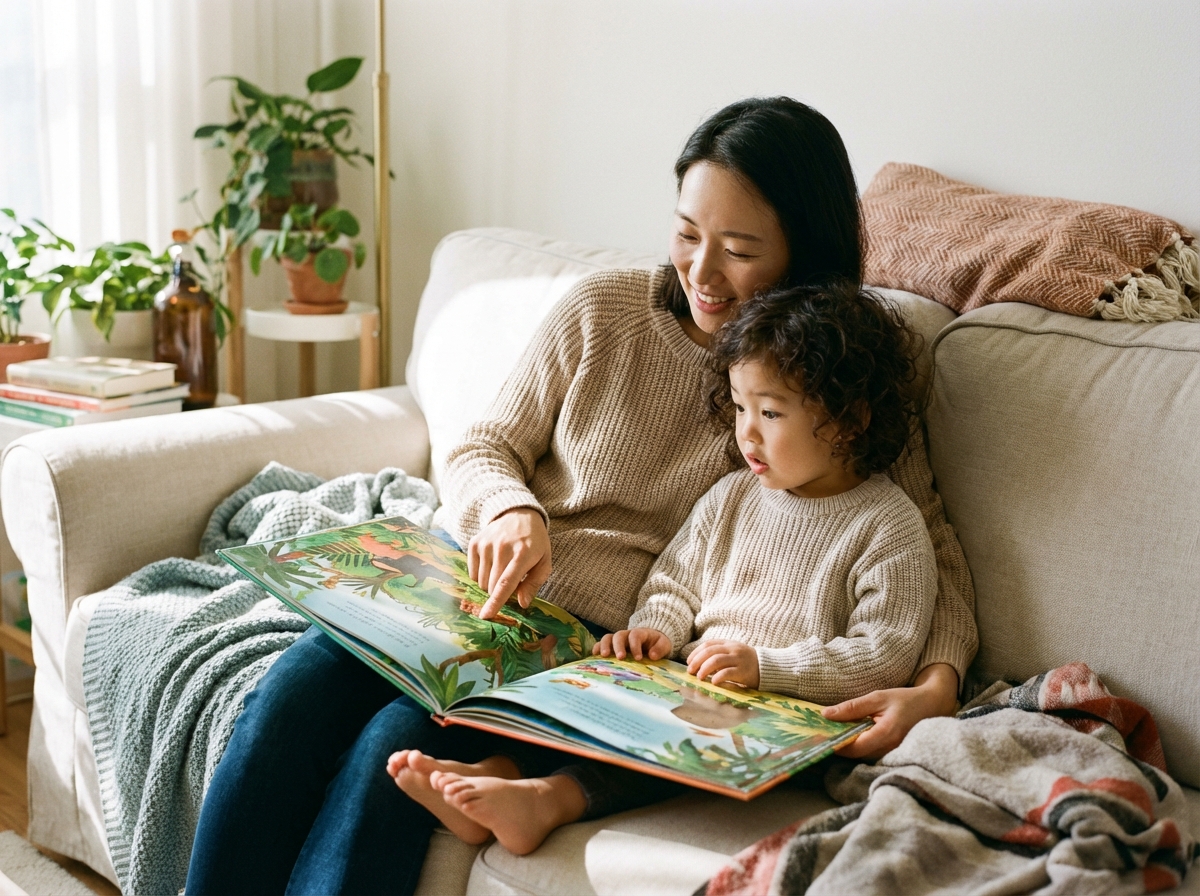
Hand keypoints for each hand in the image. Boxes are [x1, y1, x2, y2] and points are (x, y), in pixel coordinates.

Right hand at [468, 507, 551, 618]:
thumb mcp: (544, 561)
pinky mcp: (474, 543)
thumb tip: (522, 603)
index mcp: (523, 554)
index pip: (506, 582)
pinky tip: (492, 563)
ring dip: (491, 584)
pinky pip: (472, 573)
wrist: (518, 514)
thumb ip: (535, 583)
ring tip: (502, 569)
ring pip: (481, 582)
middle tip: (511, 581)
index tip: (486, 615)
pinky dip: (482, 575)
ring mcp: (486, 544)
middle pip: (492, 586)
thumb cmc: (534, 543)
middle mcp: (502, 548)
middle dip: (499, 593)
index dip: (496, 601)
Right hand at [593, 628, 671, 660]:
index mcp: (640, 633)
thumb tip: (652, 656)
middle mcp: (627, 635)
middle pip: (619, 635)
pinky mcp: (612, 646)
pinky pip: (601, 644)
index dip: (635, 645)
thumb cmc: (657, 644)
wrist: (652, 641)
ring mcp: (618, 640)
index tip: (638, 658)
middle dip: (618, 646)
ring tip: (604, 656)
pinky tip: (594, 656)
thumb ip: (660, 648)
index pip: (635, 635)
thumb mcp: (664, 644)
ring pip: (608, 638)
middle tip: (620, 658)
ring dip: (604, 646)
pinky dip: (597, 648)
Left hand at [686, 639, 758, 688]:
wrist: (768, 667)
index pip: (708, 644)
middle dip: (697, 661)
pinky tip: (713, 682)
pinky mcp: (743, 671)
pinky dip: (718, 677)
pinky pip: (727, 672)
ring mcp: (738, 659)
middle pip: (710, 652)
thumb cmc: (747, 662)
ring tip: (699, 677)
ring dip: (704, 668)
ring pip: (716, 660)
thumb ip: (720, 655)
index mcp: (729, 644)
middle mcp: (733, 649)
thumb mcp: (733, 653)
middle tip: (690, 671)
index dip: (696, 652)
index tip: (689, 661)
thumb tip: (699, 664)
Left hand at [821, 662, 959, 758]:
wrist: (933, 705)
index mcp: (886, 733)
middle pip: (858, 755)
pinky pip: (873, 755)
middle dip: (841, 747)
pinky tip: (854, 737)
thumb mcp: (878, 697)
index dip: (837, 745)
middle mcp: (891, 748)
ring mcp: (894, 754)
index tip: (821, 738)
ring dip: (850, 748)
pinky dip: (861, 748)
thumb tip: (826, 714)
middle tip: (824, 735)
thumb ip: (852, 707)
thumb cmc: (905, 700)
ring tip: (837, 734)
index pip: (855, 748)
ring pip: (864, 757)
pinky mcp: (894, 755)